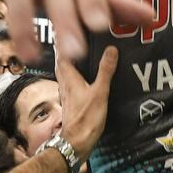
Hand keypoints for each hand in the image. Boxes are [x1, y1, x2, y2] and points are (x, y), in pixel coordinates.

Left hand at [56, 45, 116, 159]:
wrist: (76, 143)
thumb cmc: (86, 119)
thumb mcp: (100, 92)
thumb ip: (105, 71)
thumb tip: (111, 49)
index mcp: (69, 78)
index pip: (61, 54)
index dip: (62, 41)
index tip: (65, 29)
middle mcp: (64, 84)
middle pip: (62, 63)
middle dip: (66, 50)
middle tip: (73, 38)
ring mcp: (67, 94)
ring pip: (65, 73)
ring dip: (70, 63)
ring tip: (80, 54)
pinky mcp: (71, 103)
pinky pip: (71, 83)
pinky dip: (75, 76)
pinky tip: (84, 77)